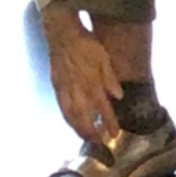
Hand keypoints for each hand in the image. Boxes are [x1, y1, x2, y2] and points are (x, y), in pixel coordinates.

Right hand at [42, 6, 120, 144]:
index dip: (109, 123)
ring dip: (78, 129)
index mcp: (92, 82)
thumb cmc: (86, 43)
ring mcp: (64, 88)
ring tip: (85, 138)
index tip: (114, 134)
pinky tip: (72, 123)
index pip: (103, 109)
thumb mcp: (104, 57)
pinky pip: (61, 107)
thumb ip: (110, 78)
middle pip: (84, 118)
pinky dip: (67, 118)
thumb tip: (119, 97)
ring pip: (70, 116)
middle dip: (91, 133)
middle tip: (99, 143)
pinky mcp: (56, 85)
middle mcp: (77, 89)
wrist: (62, 32)